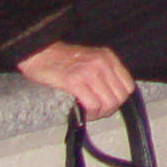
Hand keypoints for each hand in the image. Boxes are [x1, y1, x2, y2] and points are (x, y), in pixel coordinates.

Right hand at [17, 41, 134, 118]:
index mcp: (108, 57)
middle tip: (97, 112)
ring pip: (108, 103)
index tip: (108, 105)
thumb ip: (104, 72)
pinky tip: (82, 113)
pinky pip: (92, 105)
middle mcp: (102, 63)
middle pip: (119, 97)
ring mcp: (89, 71)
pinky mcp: (74, 81)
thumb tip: (114, 95)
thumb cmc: (62, 59)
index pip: (128, 86)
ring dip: (99, 114)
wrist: (38, 52)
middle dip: (109, 109)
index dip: (120, 100)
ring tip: (89, 113)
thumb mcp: (91, 58)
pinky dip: (90, 113)